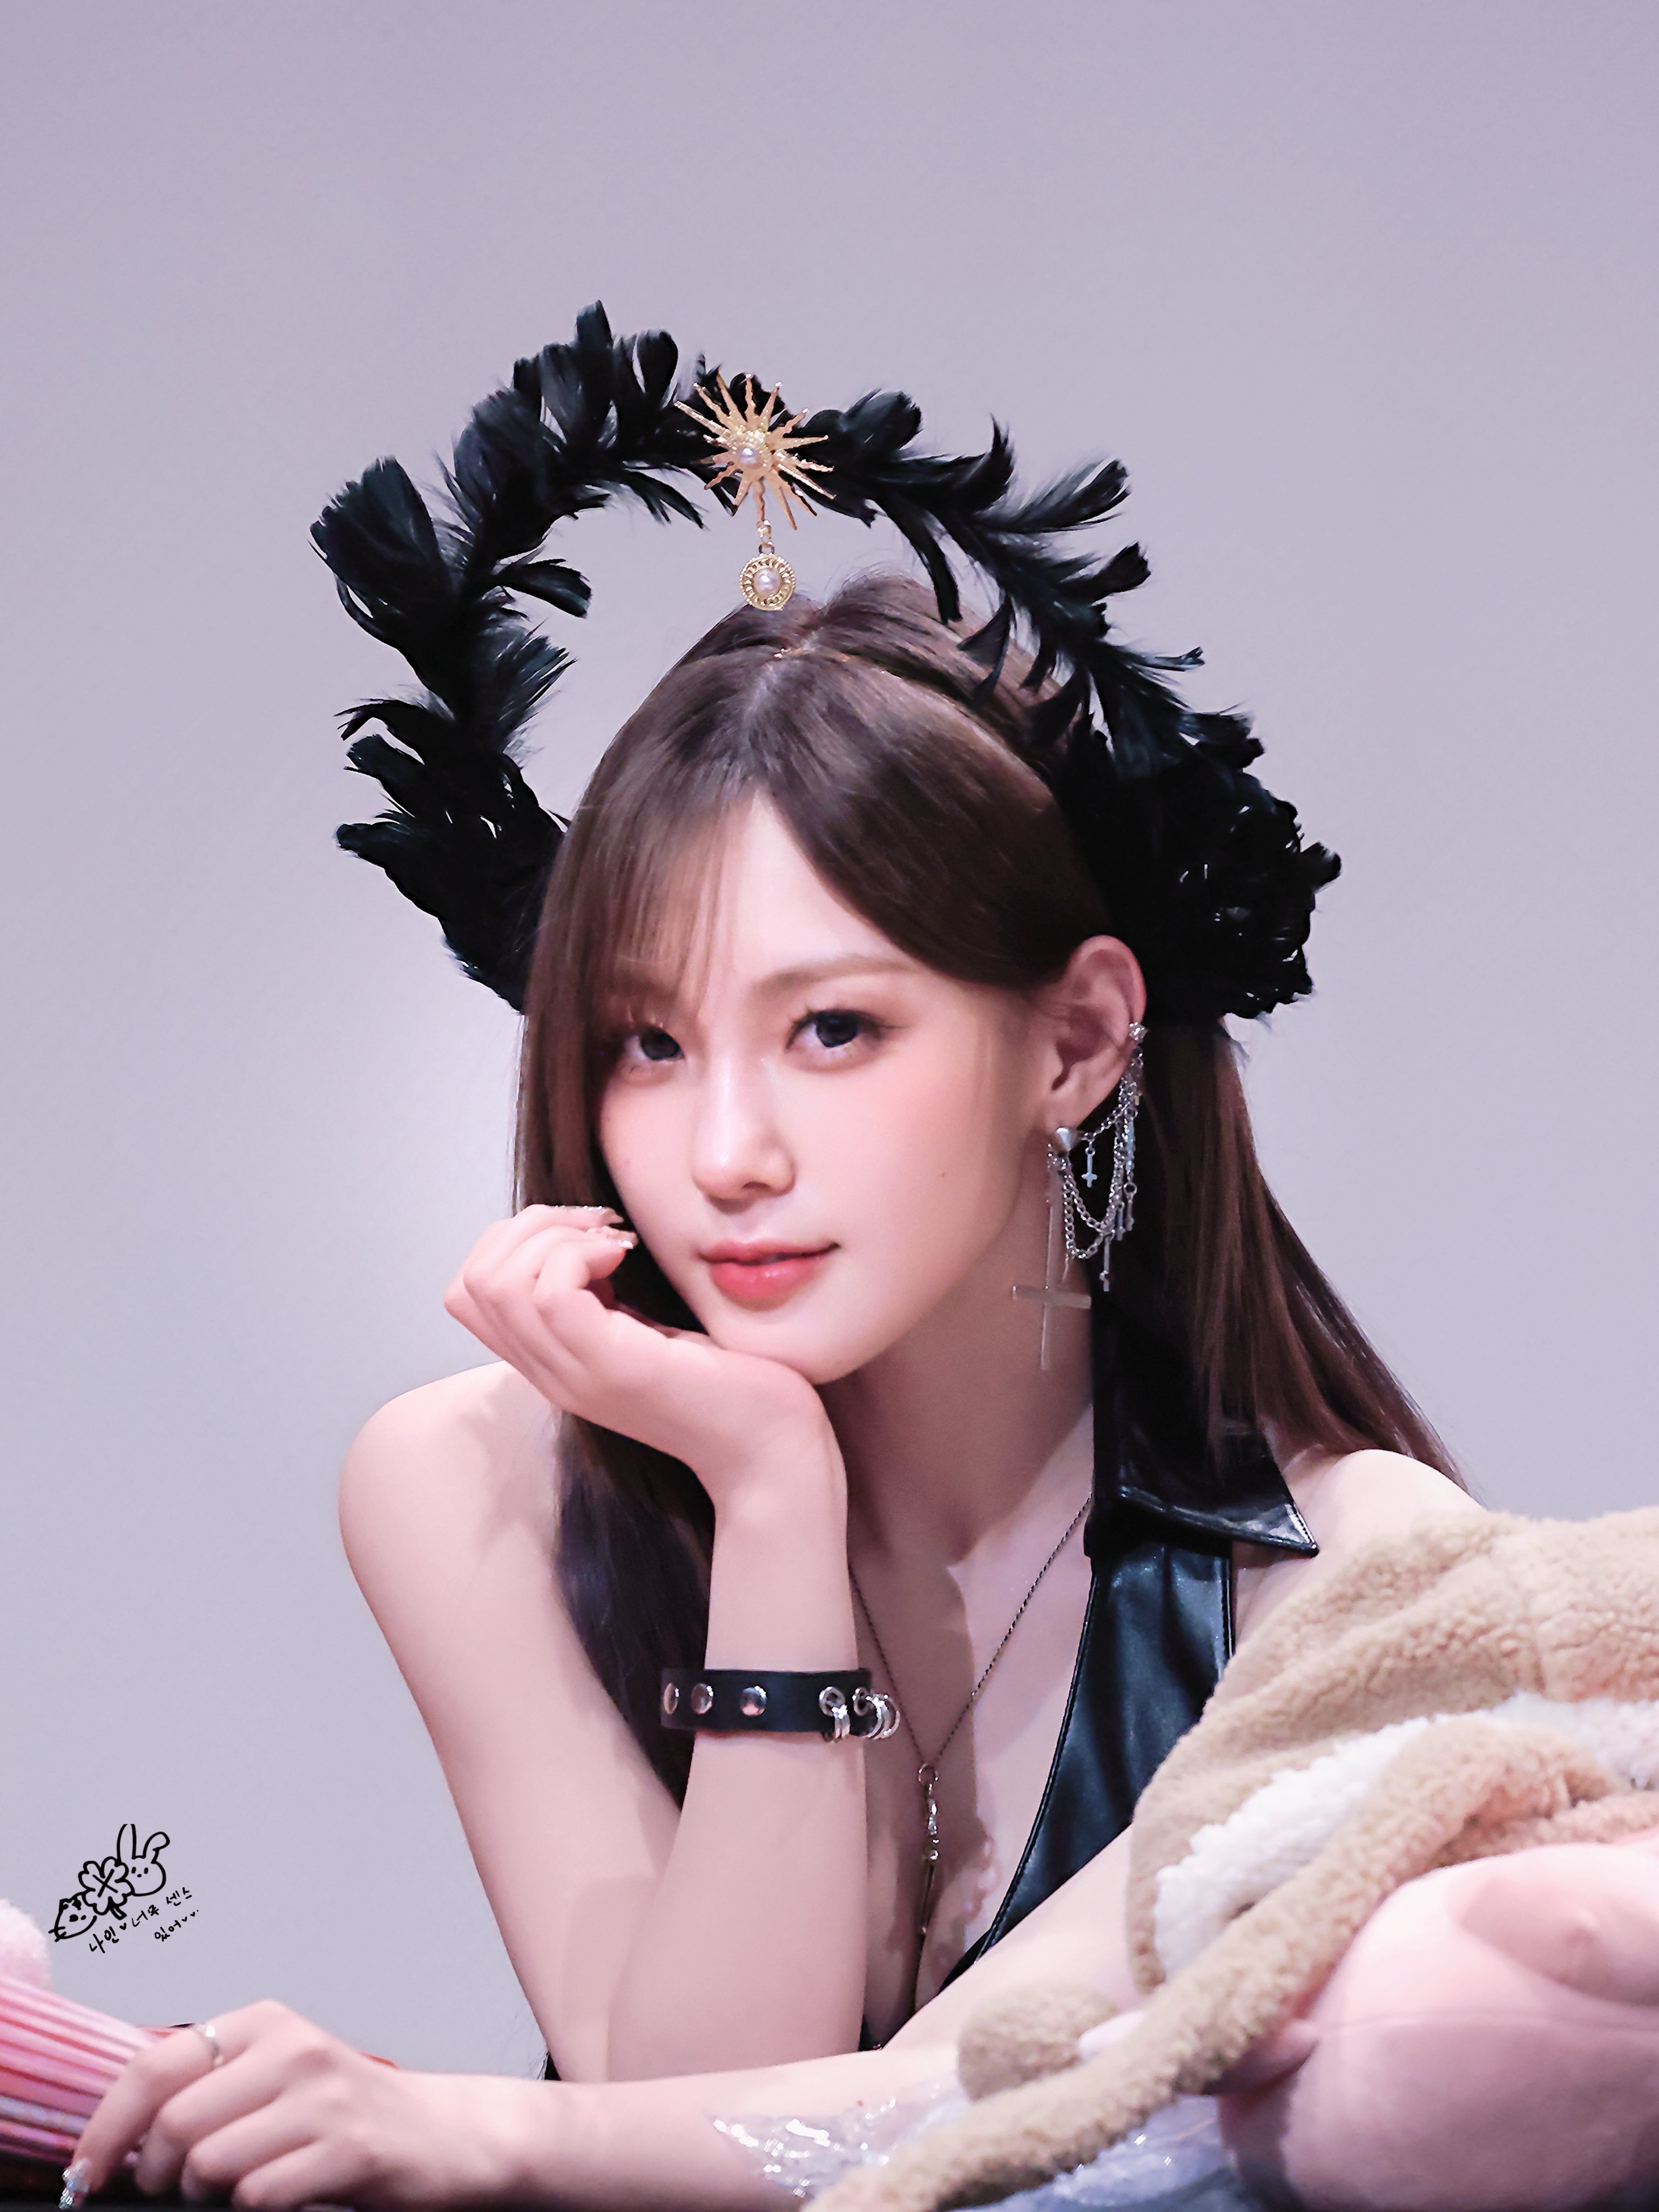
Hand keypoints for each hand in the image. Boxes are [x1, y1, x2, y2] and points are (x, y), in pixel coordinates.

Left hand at [70, 2002, 536, 2207]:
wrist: (440, 2134)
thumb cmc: (342, 2112)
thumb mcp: (275, 2075)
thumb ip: (209, 2085)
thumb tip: (118, 2131)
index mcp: (265, 2023)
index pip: (155, 2065)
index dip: (107, 2126)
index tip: (86, 2171)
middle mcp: (294, 2048)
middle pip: (176, 2124)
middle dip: (159, 2174)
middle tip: (175, 2189)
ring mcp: (325, 2098)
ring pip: (211, 2164)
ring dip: (206, 2197)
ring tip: (233, 2190)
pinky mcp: (350, 2149)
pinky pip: (260, 2195)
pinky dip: (254, 2208)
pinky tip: (278, 2195)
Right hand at [444, 1206, 837, 1507]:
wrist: (771, 1449)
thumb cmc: (726, 1382)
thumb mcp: (648, 1329)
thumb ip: (605, 1296)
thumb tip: (587, 1236)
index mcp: (552, 1361)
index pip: (467, 1293)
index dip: (513, 1241)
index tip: (586, 1233)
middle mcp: (550, 1373)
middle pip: (470, 1282)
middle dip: (527, 1227)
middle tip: (600, 1228)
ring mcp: (576, 1374)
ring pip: (498, 1282)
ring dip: (553, 1236)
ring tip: (615, 1242)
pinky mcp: (613, 1367)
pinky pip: (549, 1292)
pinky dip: (581, 1253)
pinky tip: (629, 1257)